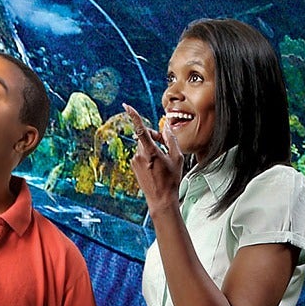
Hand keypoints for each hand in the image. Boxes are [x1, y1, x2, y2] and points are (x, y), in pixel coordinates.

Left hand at [122, 104, 182, 219]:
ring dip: (152, 147)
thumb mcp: (177, 158)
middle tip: (166, 145)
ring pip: (143, 146)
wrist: (161, 199)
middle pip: (145, 137)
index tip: (126, 106)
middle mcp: (139, 155)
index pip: (140, 129)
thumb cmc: (171, 180)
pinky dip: (148, 155)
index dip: (134, 116)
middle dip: (154, 137)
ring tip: (162, 160)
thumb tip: (167, 127)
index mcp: (150, 151)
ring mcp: (134, 161)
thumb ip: (171, 140)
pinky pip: (140, 154)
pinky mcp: (133, 166)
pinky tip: (156, 166)